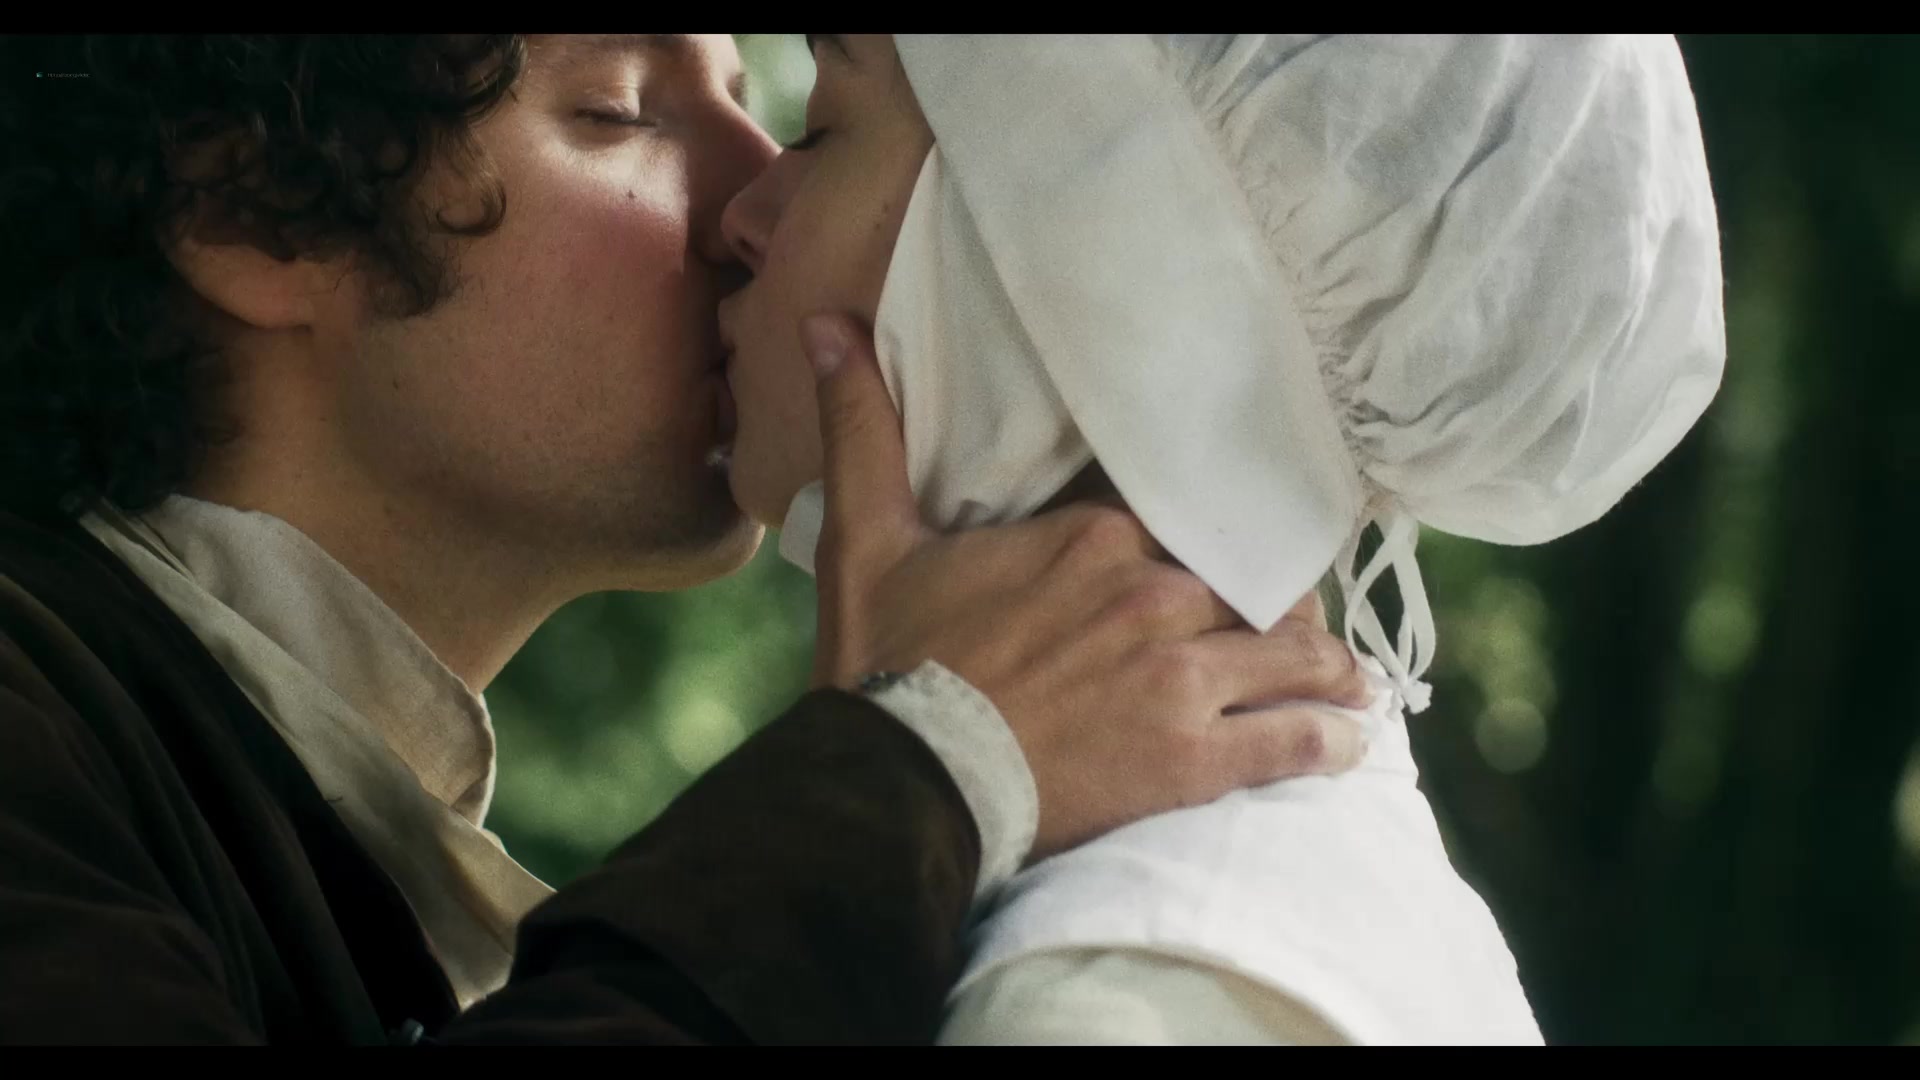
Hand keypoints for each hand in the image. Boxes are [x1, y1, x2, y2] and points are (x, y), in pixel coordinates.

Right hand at [801, 313, 1373, 859]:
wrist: (903, 782)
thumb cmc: (888, 665)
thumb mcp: (867, 538)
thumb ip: (863, 427)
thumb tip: (826, 324)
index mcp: (1091, 536)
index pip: (1185, 514)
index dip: (1211, 534)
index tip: (1227, 547)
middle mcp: (1153, 594)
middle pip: (1249, 584)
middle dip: (1273, 603)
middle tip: (1289, 621)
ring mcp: (1182, 676)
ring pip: (1290, 653)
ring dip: (1322, 664)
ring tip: (1342, 677)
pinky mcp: (1193, 758)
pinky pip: (1294, 737)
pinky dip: (1331, 733)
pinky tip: (1351, 733)